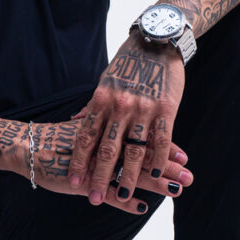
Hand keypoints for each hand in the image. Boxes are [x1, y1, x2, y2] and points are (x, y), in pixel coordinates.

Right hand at [24, 120, 191, 215]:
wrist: (28, 146)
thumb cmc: (58, 138)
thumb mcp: (86, 127)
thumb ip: (107, 130)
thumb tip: (126, 128)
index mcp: (110, 131)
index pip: (142, 139)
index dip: (164, 149)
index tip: (185, 156)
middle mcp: (106, 147)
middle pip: (143, 157)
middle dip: (168, 168)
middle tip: (190, 176)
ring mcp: (96, 166)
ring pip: (131, 174)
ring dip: (155, 183)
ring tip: (177, 190)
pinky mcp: (83, 182)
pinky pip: (108, 193)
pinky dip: (125, 201)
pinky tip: (142, 207)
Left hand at [67, 33, 191, 204]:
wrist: (156, 41)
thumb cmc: (128, 63)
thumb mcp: (104, 82)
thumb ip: (93, 105)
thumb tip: (75, 120)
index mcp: (102, 100)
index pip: (87, 137)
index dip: (80, 162)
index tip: (74, 182)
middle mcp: (120, 107)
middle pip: (107, 149)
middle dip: (99, 176)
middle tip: (92, 199)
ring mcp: (143, 109)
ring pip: (134, 150)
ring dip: (128, 176)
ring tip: (122, 195)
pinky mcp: (166, 109)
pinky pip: (161, 140)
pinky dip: (159, 159)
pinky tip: (156, 175)